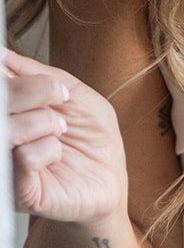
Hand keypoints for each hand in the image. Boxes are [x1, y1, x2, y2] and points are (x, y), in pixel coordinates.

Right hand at [4, 47, 128, 225]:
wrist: (109, 181)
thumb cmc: (92, 137)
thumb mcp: (76, 95)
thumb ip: (42, 76)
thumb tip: (5, 56)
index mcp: (12, 111)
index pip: (1, 83)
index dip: (15, 75)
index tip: (45, 81)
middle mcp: (4, 135)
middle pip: (1, 99)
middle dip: (34, 91)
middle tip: (59, 99)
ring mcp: (7, 163)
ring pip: (8, 128)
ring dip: (44, 121)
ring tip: (60, 130)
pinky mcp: (17, 191)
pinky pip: (23, 157)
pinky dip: (47, 148)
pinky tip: (56, 154)